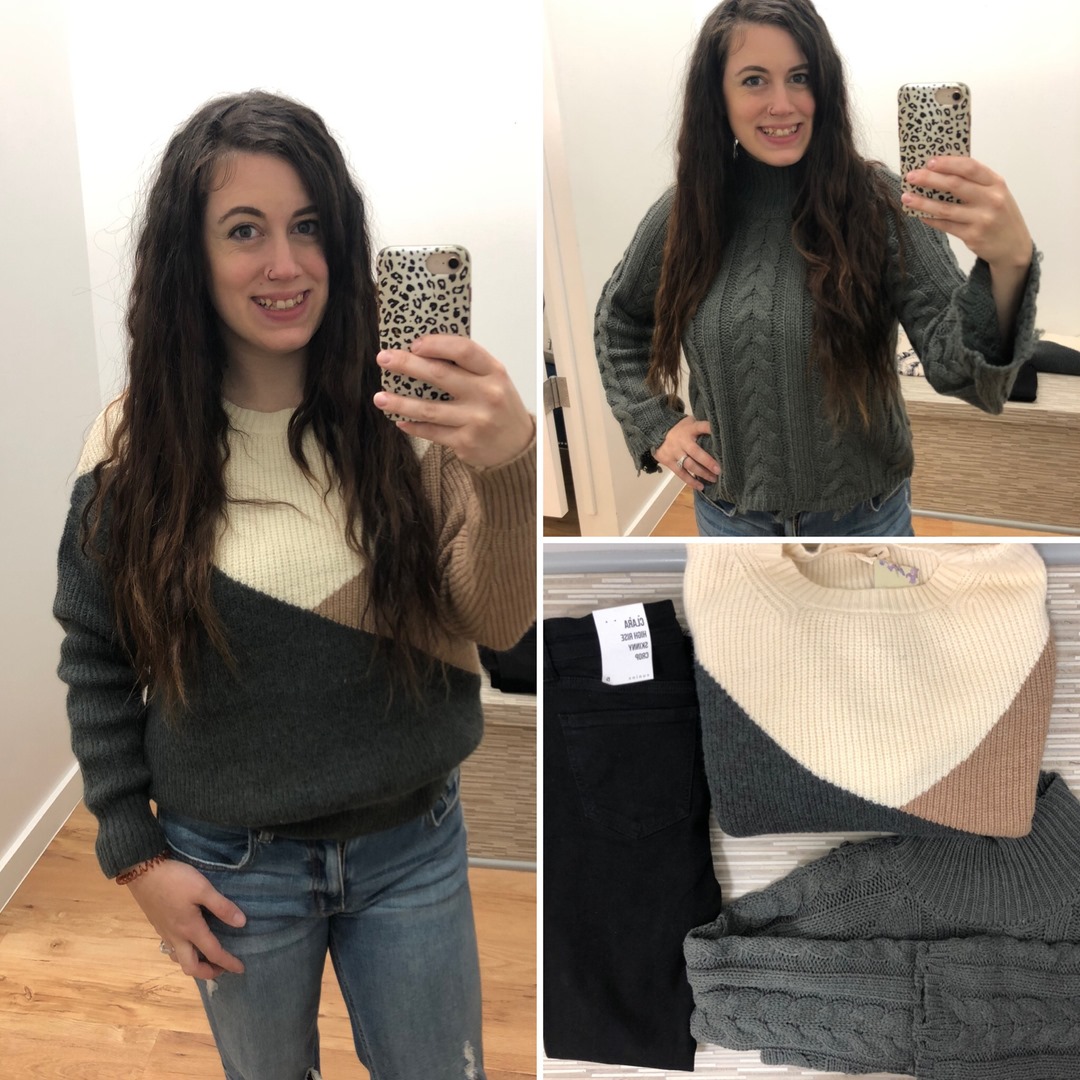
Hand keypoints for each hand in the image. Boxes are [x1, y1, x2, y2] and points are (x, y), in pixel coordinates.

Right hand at [126, 858, 245, 979]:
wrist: (142, 872)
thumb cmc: (175, 880)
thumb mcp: (203, 889)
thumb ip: (222, 907)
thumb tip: (241, 923)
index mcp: (190, 929)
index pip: (213, 953)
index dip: (228, 963)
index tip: (241, 969)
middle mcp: (176, 937)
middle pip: (190, 967)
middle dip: (207, 972)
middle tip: (222, 969)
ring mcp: (164, 933)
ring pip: (178, 959)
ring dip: (193, 964)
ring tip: (207, 958)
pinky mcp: (158, 925)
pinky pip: (172, 949)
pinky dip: (183, 953)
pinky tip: (189, 942)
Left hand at [373, 335, 533, 467]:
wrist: (516, 447)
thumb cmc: (499, 406)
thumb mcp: (493, 379)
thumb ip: (467, 366)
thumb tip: (421, 351)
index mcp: (494, 372)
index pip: (464, 350)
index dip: (436, 344)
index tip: (414, 343)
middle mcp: (486, 395)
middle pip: (439, 376)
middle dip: (407, 365)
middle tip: (383, 359)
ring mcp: (475, 420)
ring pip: (429, 409)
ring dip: (400, 402)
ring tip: (380, 397)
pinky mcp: (465, 442)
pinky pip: (431, 432)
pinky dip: (413, 426)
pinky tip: (400, 421)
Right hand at [652, 416, 719, 491]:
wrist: (655, 432)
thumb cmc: (680, 429)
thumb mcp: (690, 422)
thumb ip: (701, 427)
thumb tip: (720, 432)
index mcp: (689, 429)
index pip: (701, 427)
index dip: (710, 429)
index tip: (720, 434)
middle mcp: (682, 441)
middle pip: (696, 452)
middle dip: (708, 462)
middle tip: (719, 470)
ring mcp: (675, 452)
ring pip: (689, 465)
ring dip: (702, 473)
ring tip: (713, 479)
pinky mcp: (669, 462)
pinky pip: (681, 473)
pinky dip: (691, 481)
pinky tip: (701, 487)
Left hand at [902, 156, 1032, 270]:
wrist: (1014, 246)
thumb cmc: (1000, 214)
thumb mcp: (996, 193)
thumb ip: (975, 182)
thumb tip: (940, 171)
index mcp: (997, 183)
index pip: (970, 167)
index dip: (948, 163)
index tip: (929, 161)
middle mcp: (991, 199)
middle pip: (955, 185)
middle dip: (930, 179)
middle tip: (911, 176)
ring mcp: (982, 219)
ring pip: (945, 208)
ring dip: (922, 202)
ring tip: (906, 197)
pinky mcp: (972, 236)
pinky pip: (945, 226)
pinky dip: (930, 219)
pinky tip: (919, 214)